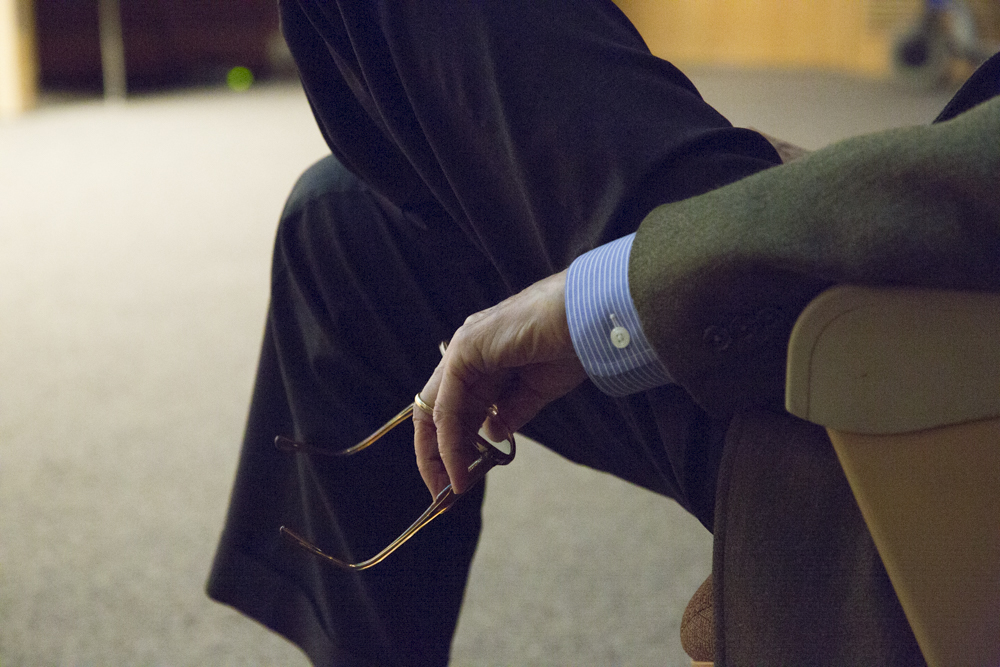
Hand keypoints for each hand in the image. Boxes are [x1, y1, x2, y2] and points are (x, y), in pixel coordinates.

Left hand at [413, 270, 586, 495]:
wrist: (587, 319)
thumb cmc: (571, 345)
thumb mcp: (538, 389)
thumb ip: (513, 411)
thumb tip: (493, 434)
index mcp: (484, 358)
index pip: (455, 408)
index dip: (453, 445)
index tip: (460, 481)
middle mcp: (467, 353)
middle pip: (437, 412)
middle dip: (437, 455)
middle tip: (445, 494)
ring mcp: (463, 349)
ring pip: (437, 412)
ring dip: (441, 454)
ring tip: (453, 488)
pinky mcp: (464, 351)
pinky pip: (448, 406)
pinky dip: (450, 441)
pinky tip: (458, 466)